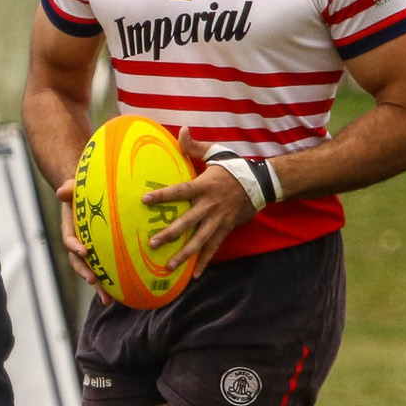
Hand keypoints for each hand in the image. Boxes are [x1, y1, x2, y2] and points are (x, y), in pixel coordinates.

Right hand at [56, 178, 111, 304]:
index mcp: (70, 230)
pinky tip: (124, 295)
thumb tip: (62, 191)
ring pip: (92, 271)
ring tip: (109, 300)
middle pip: (79, 262)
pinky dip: (112, 283)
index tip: (83, 251)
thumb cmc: (82, 191)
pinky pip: (106, 270)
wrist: (89, 196)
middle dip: (85, 273)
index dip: (74, 246)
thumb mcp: (74, 187)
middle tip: (92, 281)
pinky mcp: (102, 255)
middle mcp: (78, 244)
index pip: (69, 240)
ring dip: (99, 286)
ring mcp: (90, 252)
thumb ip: (69, 188)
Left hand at [143, 127, 258, 277]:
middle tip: (152, 243)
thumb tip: (181, 130)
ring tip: (168, 266)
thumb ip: (194, 146)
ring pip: (199, 241)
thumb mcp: (215, 153)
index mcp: (203, 186)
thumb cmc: (233, 167)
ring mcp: (217, 221)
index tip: (144, 200)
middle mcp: (209, 206)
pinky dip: (204, 262)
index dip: (162, 195)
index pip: (179, 191)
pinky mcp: (225, 230)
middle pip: (187, 222)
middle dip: (169, 234)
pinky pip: (213, 248)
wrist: (261, 184)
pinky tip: (194, 276)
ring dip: (184, 254)